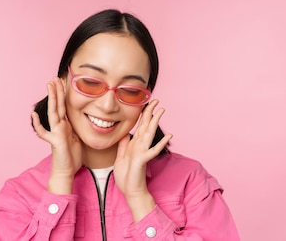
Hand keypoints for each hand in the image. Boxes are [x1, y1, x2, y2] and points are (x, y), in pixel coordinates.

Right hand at [32, 77, 82, 193]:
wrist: (66, 171)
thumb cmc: (72, 157)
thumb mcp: (79, 138)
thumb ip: (77, 128)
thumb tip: (86, 120)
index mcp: (66, 125)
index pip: (64, 106)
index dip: (63, 94)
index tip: (63, 81)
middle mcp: (59, 126)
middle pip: (58, 105)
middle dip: (56, 91)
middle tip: (54, 77)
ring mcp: (56, 132)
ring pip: (53, 112)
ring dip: (51, 98)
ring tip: (49, 85)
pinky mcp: (55, 141)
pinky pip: (44, 132)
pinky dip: (38, 124)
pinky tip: (34, 115)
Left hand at [113, 99, 172, 220]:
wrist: (130, 191)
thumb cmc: (126, 176)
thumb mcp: (121, 157)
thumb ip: (124, 145)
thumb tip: (126, 133)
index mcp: (135, 144)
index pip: (140, 126)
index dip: (143, 115)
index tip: (147, 103)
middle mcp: (140, 146)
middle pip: (146, 126)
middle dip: (151, 113)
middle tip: (157, 100)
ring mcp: (143, 152)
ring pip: (150, 134)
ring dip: (155, 122)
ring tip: (162, 111)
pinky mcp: (143, 160)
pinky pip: (152, 150)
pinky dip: (160, 143)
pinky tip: (169, 135)